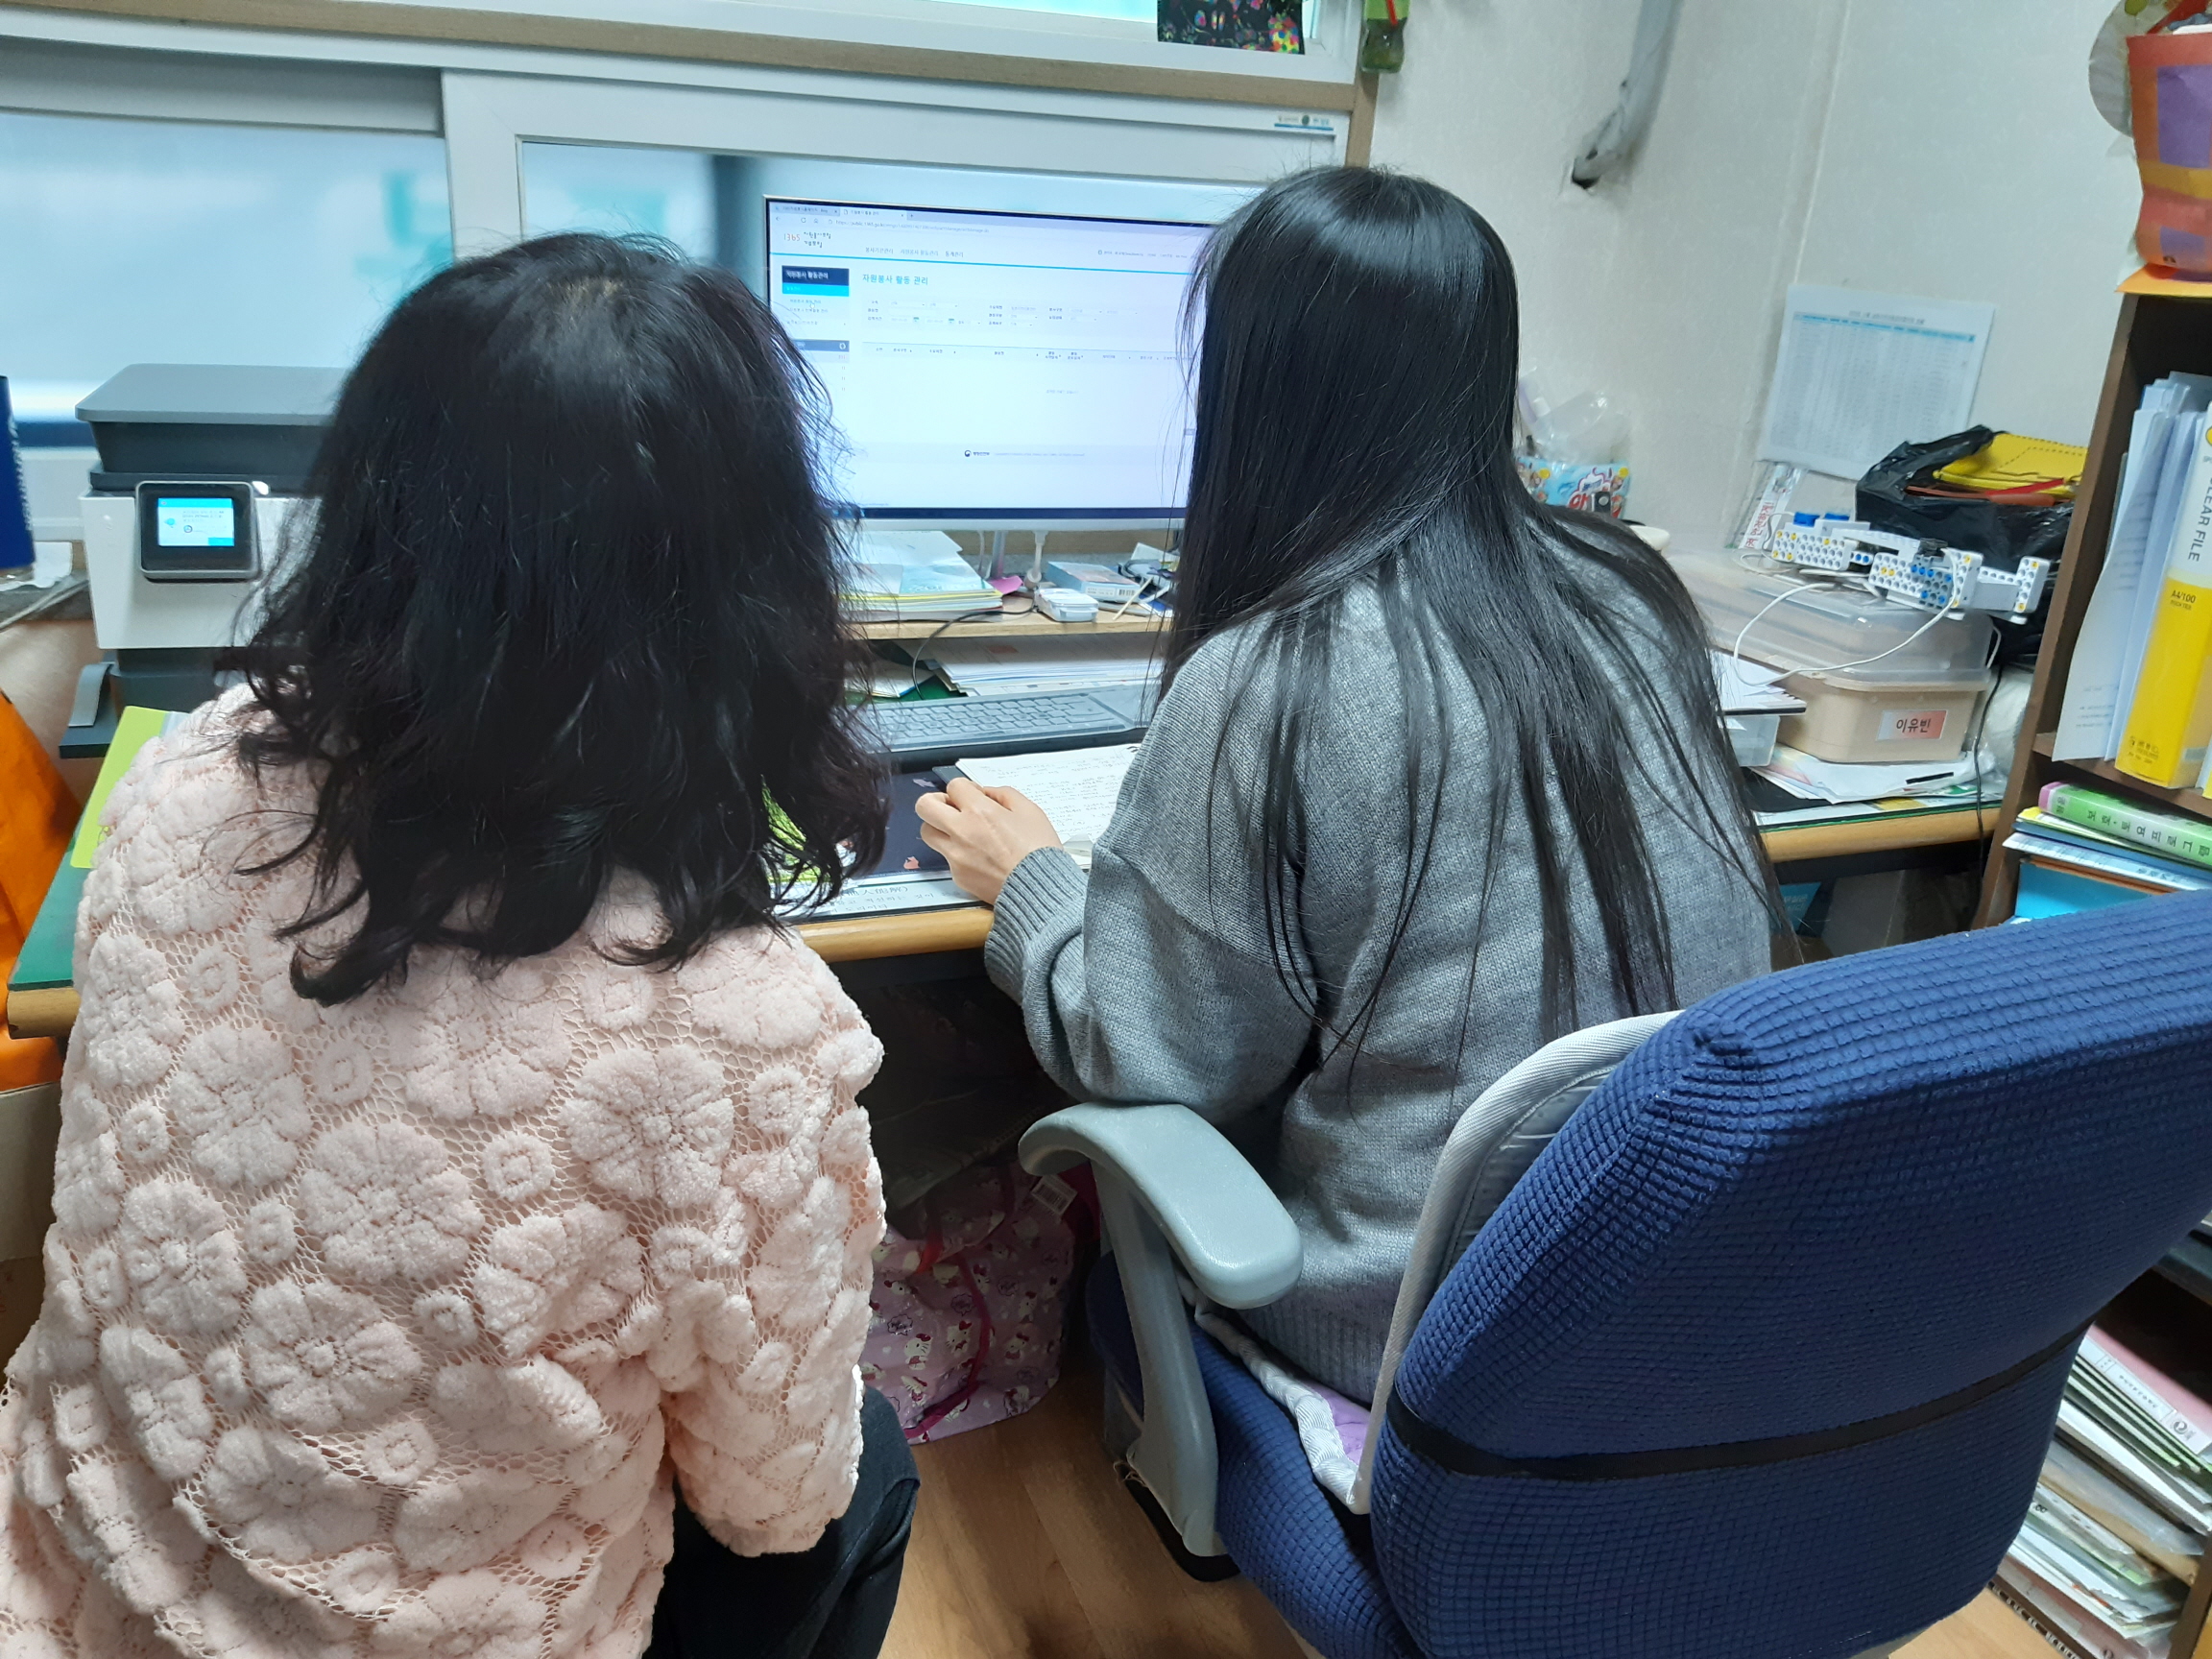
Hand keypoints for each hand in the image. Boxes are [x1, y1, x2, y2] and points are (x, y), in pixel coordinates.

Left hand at [914, 778, 1062, 905]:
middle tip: (951, 807)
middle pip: (924, 806)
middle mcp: (961, 832)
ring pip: (927, 833)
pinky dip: (957, 853)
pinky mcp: (958, 876)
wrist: (1040, 890)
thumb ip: (1004, 795)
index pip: (954, 786)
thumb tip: (986, 793)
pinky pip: (946, 857)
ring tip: (960, 832)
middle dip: (936, 802)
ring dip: (940, 827)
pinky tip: (978, 856)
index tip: (973, 796)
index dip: (965, 788)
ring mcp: (956, 856)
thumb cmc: (1039, 851)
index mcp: (980, 812)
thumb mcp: (1030, 811)